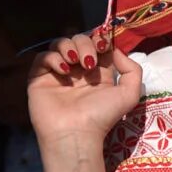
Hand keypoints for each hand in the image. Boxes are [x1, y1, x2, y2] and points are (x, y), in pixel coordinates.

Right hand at [27, 33, 140, 171]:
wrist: (76, 133)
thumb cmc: (102, 115)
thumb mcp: (129, 93)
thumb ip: (132, 70)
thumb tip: (116, 51)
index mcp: (98, 72)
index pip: (96, 44)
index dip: (100, 39)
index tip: (103, 44)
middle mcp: (77, 70)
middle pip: (78, 40)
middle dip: (85, 44)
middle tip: (89, 61)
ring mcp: (58, 73)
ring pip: (59, 44)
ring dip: (69, 47)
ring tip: (75, 63)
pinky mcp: (39, 79)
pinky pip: (42, 57)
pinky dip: (52, 58)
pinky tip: (63, 70)